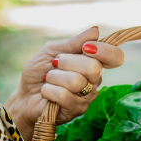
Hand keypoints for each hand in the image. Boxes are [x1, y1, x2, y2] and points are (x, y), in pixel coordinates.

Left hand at [5, 27, 123, 136]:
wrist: (25, 95)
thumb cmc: (40, 71)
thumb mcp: (52, 50)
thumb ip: (73, 42)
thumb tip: (95, 30)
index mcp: (92, 62)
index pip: (115, 57)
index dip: (104, 50)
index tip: (85, 48)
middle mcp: (95, 80)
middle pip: (93, 67)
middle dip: (66, 62)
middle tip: (54, 65)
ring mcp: (88, 97)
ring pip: (76, 81)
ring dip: (54, 77)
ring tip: (49, 80)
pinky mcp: (77, 110)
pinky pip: (63, 95)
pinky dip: (48, 90)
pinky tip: (47, 93)